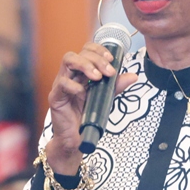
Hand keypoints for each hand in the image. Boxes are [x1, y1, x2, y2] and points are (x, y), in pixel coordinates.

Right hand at [45, 42, 137, 174]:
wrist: (76, 138)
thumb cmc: (87, 116)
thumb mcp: (105, 98)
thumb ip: (116, 86)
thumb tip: (133, 76)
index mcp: (80, 72)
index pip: (86, 50)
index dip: (99, 50)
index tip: (112, 59)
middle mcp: (70, 75)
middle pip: (78, 53)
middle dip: (96, 59)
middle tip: (109, 72)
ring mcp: (61, 85)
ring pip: (68, 61)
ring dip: (85, 65)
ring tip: (98, 77)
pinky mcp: (56, 97)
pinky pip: (62, 84)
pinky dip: (74, 86)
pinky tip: (83, 93)